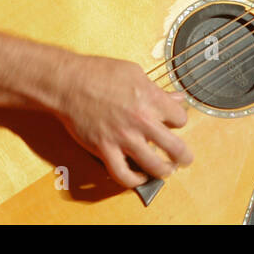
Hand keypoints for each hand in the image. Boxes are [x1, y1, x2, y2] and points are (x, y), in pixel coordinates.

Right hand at [50, 53, 192, 187]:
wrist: (68, 82)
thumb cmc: (98, 72)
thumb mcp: (134, 72)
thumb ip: (156, 89)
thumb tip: (175, 97)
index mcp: (151, 98)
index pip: (180, 118)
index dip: (178, 120)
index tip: (174, 122)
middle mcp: (141, 120)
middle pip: (175, 147)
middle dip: (184, 156)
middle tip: (185, 158)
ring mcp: (123, 137)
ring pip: (154, 166)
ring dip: (165, 171)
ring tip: (166, 170)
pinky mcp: (105, 149)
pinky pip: (123, 175)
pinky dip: (134, 181)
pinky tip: (138, 177)